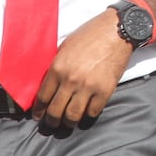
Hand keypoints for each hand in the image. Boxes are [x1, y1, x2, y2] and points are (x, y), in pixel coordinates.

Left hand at [30, 9, 133, 129]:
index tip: (39, 116)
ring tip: (67, 124)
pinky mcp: (105, 91)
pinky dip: (87, 117)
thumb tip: (50, 84)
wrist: (117, 31)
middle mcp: (70, 80)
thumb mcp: (66, 47)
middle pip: (55, 111)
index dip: (39, 110)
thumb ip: (57, 66)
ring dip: (68, 124)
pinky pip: (92, 113)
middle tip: (51, 125)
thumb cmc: (90, 35)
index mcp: (57, 68)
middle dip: (51, 122)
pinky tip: (85, 116)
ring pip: (72, 116)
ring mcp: (88, 87)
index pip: (43, 97)